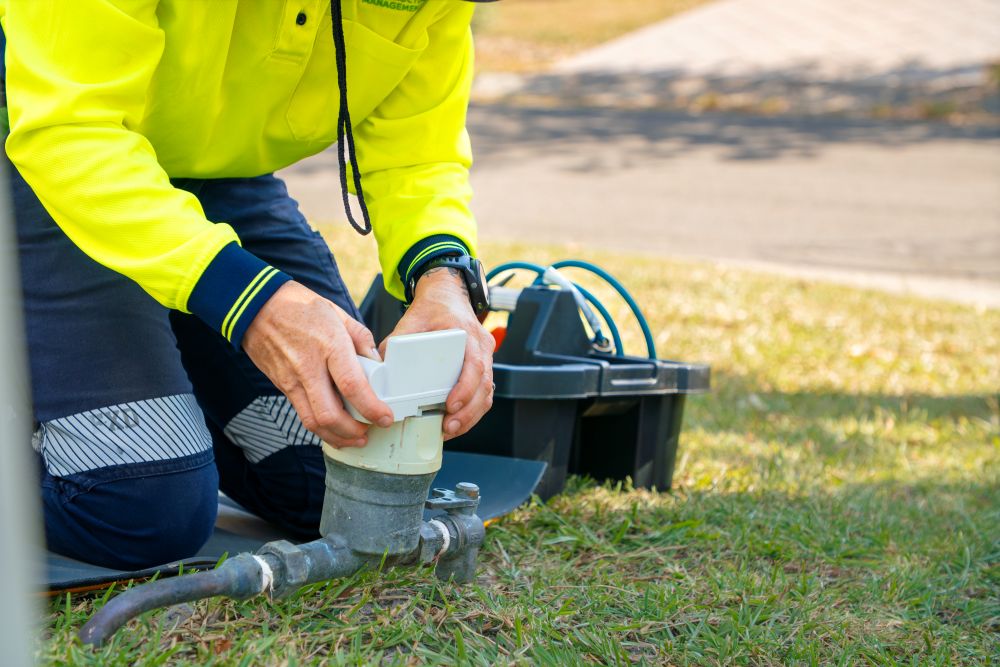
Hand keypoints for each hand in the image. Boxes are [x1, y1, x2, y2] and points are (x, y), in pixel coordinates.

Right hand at [242, 281, 393, 447]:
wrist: (256, 306)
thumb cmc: (298, 305)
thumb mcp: (337, 312)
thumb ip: (361, 338)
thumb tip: (377, 362)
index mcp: (329, 345)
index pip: (352, 386)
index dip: (371, 408)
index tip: (385, 418)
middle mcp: (309, 367)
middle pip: (330, 415)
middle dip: (353, 432)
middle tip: (370, 431)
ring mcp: (292, 379)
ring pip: (313, 422)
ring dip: (336, 436)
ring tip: (354, 438)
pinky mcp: (282, 386)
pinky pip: (302, 414)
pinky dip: (320, 427)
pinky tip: (333, 427)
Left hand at [380, 267, 494, 439]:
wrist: (449, 294)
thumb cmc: (435, 305)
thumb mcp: (413, 318)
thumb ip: (397, 340)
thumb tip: (380, 367)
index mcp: (467, 333)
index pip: (475, 365)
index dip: (466, 388)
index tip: (451, 405)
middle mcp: (482, 347)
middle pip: (485, 386)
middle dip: (468, 412)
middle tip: (449, 427)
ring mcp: (485, 357)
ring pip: (487, 393)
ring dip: (471, 415)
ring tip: (450, 430)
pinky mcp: (481, 366)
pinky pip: (483, 393)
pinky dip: (472, 410)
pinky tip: (456, 422)